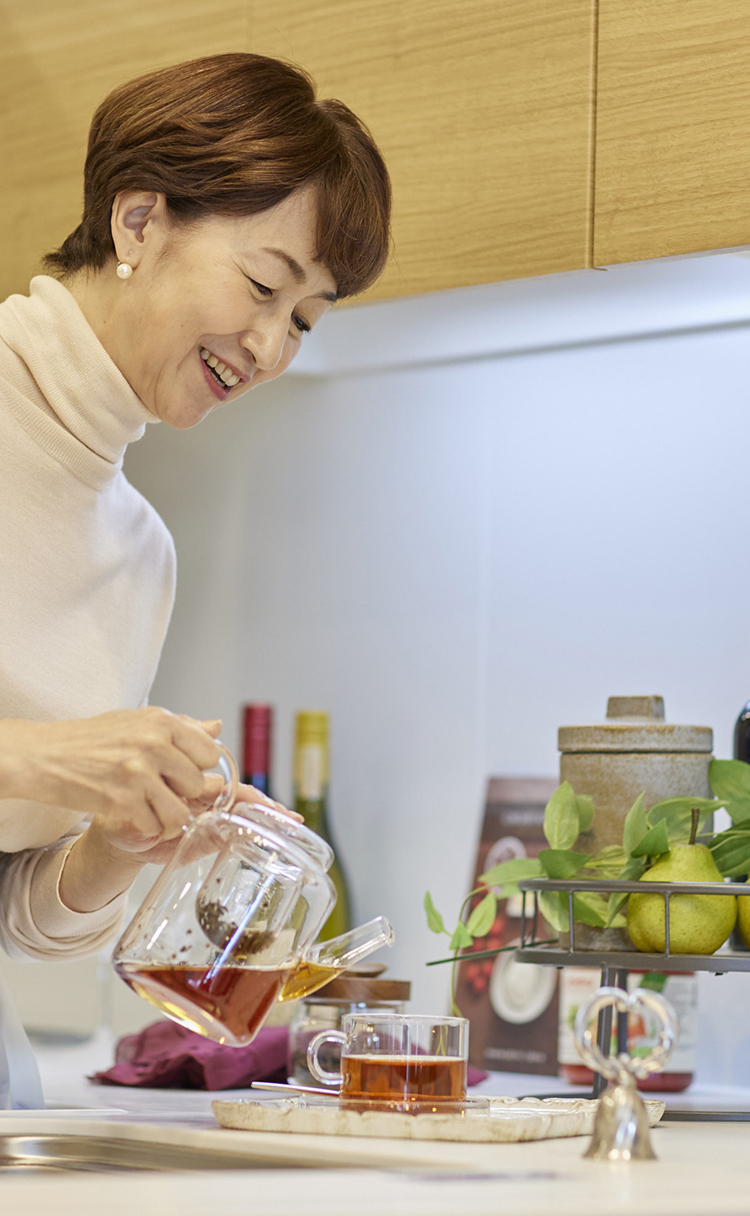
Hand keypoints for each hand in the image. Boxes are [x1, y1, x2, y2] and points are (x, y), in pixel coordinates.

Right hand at [0, 707, 223, 853]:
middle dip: (182, 794)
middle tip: (162, 792)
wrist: (45, 755)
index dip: (198, 768)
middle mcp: (154, 744)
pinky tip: (134, 816)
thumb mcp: (137, 722)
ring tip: (153, 810)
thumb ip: (180, 727)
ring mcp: (139, 773)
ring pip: (180, 811)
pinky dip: (147, 827)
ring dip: (169, 818)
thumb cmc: (89, 739)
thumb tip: (216, 727)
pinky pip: (154, 825)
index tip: (183, 774)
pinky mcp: (122, 800)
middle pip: (197, 784)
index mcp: (161, 722)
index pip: (209, 753)